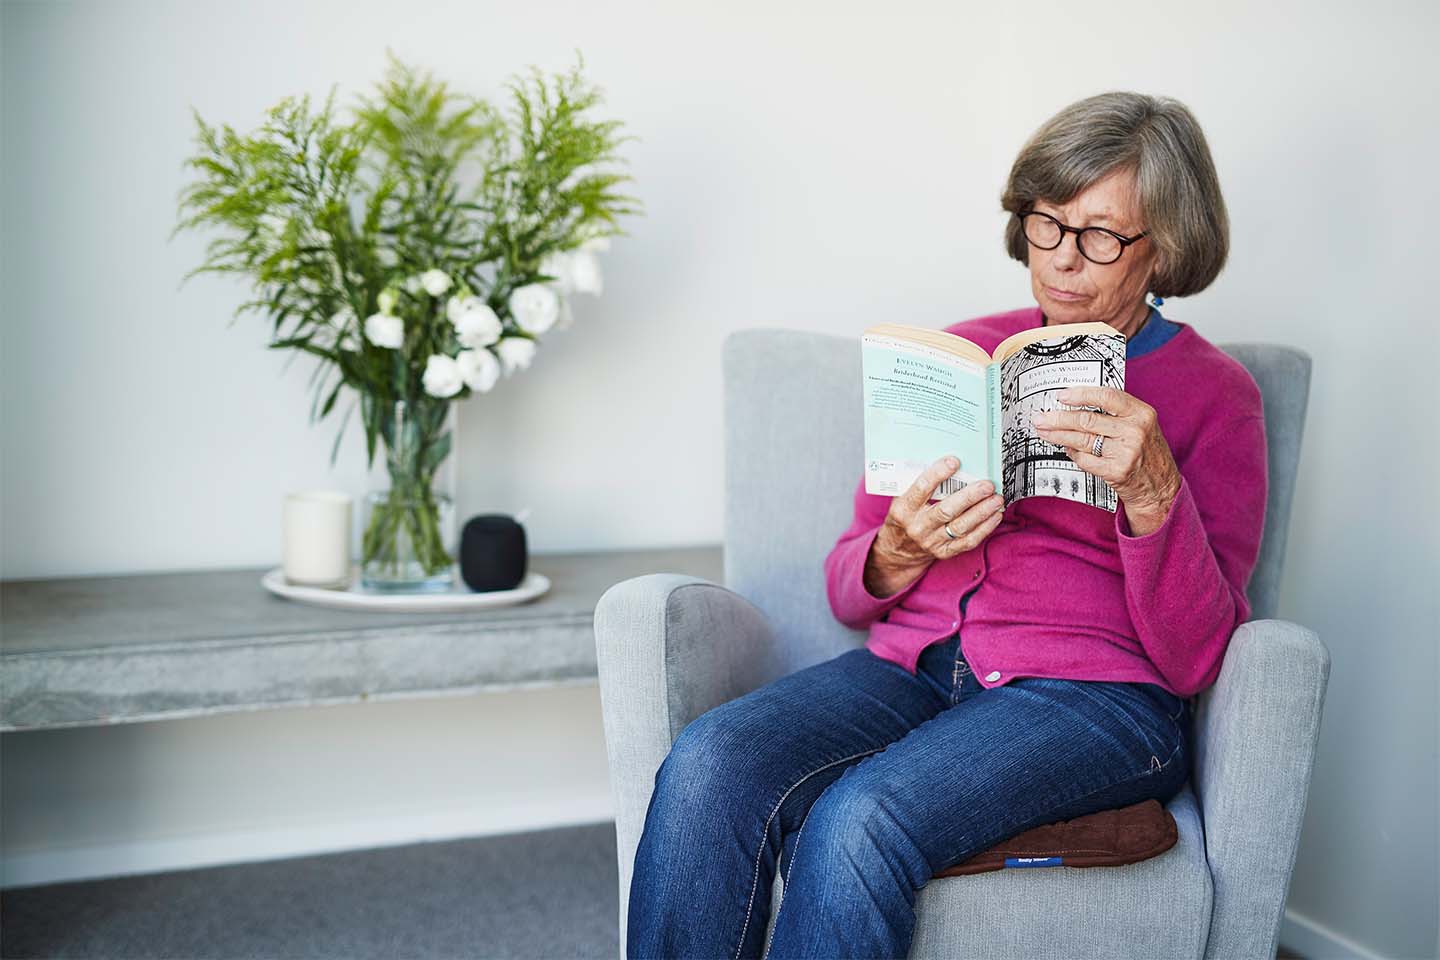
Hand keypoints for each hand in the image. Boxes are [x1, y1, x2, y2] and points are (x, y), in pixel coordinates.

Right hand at [865, 456, 1005, 595]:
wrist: (900, 548)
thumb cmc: (906, 515)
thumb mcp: (903, 498)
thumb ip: (919, 482)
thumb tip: (948, 461)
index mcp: (903, 509)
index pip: (921, 489)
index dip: (938, 474)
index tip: (955, 461)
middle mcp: (917, 526)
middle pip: (946, 510)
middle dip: (969, 496)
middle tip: (987, 485)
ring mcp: (931, 541)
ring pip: (961, 526)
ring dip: (982, 512)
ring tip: (997, 499)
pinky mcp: (944, 552)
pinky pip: (968, 542)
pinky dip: (984, 528)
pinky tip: (995, 516)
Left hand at [1030, 385, 1181, 533]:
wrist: (1160, 488)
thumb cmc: (1146, 452)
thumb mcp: (1141, 425)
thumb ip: (1116, 413)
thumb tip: (1077, 403)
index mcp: (1142, 413)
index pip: (1107, 396)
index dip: (1081, 394)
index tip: (1061, 395)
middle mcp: (1135, 431)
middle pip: (1087, 420)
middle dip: (1058, 419)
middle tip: (1040, 418)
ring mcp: (1126, 452)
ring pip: (1082, 440)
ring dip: (1058, 436)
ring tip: (1044, 432)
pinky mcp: (1116, 471)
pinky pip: (1084, 459)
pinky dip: (1072, 454)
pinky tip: (1067, 449)